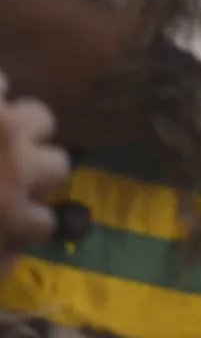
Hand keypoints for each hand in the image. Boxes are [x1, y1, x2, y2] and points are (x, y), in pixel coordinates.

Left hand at [0, 76, 69, 267]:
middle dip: (39, 173)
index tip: (24, 225)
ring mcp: (4, 125)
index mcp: (10, 210)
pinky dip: (0, 92)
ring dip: (26, 128)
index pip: (46, 224)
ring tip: (8, 134)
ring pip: (40, 117)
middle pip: (58, 165)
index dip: (33, 226)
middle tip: (15, 175)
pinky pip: (4, 82)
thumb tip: (18, 255)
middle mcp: (19, 164)